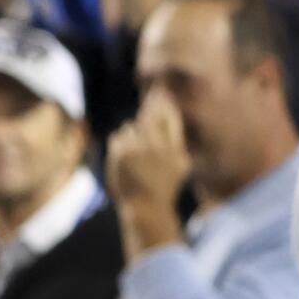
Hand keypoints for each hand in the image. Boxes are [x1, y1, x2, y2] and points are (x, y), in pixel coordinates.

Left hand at [107, 93, 189, 213]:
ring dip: (132, 135)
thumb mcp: (180, 164)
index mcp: (175, 147)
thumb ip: (176, 140)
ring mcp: (137, 149)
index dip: (164, 102)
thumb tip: (170, 110)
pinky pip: (117, 136)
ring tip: (136, 155)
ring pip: (130, 127)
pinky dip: (120, 144)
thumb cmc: (164, 186)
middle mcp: (157, 146)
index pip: (170, 116)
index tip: (161, 92)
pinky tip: (125, 159)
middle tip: (143, 120)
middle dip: (146, 115)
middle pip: (148, 117)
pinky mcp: (120, 154)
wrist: (144, 206)